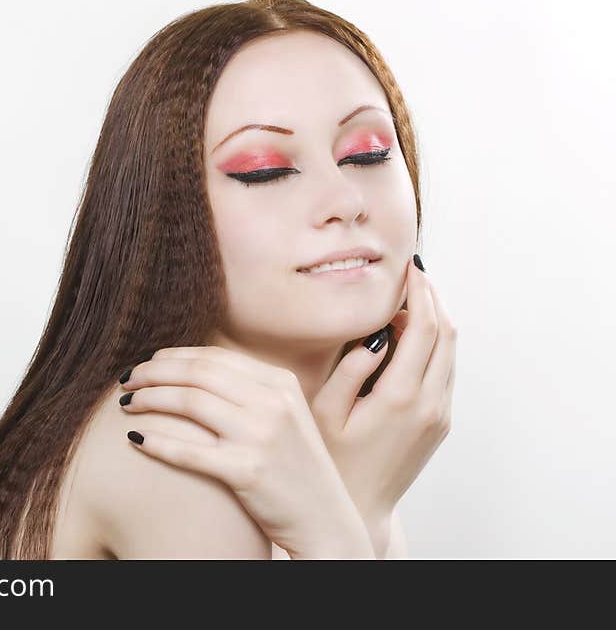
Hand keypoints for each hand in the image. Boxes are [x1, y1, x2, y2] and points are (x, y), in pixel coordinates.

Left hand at [117, 347, 374, 558]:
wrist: (324, 521)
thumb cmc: (294, 469)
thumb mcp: (284, 416)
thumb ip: (249, 392)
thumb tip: (192, 372)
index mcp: (281, 383)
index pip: (215, 357)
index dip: (174, 357)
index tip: (149, 364)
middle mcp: (273, 403)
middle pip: (197, 374)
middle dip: (153, 373)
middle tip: (127, 380)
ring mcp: (261, 435)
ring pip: (189, 402)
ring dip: (149, 399)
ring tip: (126, 404)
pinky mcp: (247, 471)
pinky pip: (188, 449)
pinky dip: (156, 441)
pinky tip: (135, 439)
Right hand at [311, 255, 456, 532]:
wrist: (361, 509)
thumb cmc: (333, 461)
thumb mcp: (326, 413)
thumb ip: (351, 369)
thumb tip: (376, 335)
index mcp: (401, 397)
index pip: (424, 328)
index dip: (419, 293)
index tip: (408, 268)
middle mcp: (430, 404)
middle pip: (446, 333)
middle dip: (431, 298)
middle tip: (411, 274)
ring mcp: (440, 414)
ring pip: (450, 351)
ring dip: (435, 319)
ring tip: (409, 300)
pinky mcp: (440, 422)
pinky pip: (444, 370)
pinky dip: (433, 344)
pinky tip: (409, 337)